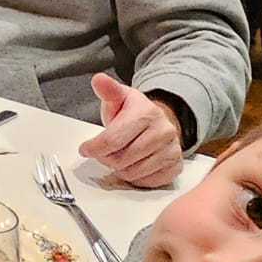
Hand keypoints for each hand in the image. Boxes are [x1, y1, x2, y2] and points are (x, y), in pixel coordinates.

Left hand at [77, 72, 183, 186]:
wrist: (159, 122)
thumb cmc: (133, 112)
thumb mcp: (119, 98)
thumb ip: (107, 90)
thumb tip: (98, 80)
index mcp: (148, 113)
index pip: (113, 140)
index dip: (94, 148)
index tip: (85, 149)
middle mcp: (164, 132)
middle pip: (122, 159)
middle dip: (106, 158)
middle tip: (103, 153)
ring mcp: (172, 150)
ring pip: (133, 172)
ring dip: (119, 168)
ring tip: (118, 156)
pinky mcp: (176, 166)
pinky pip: (147, 181)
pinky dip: (135, 177)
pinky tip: (132, 164)